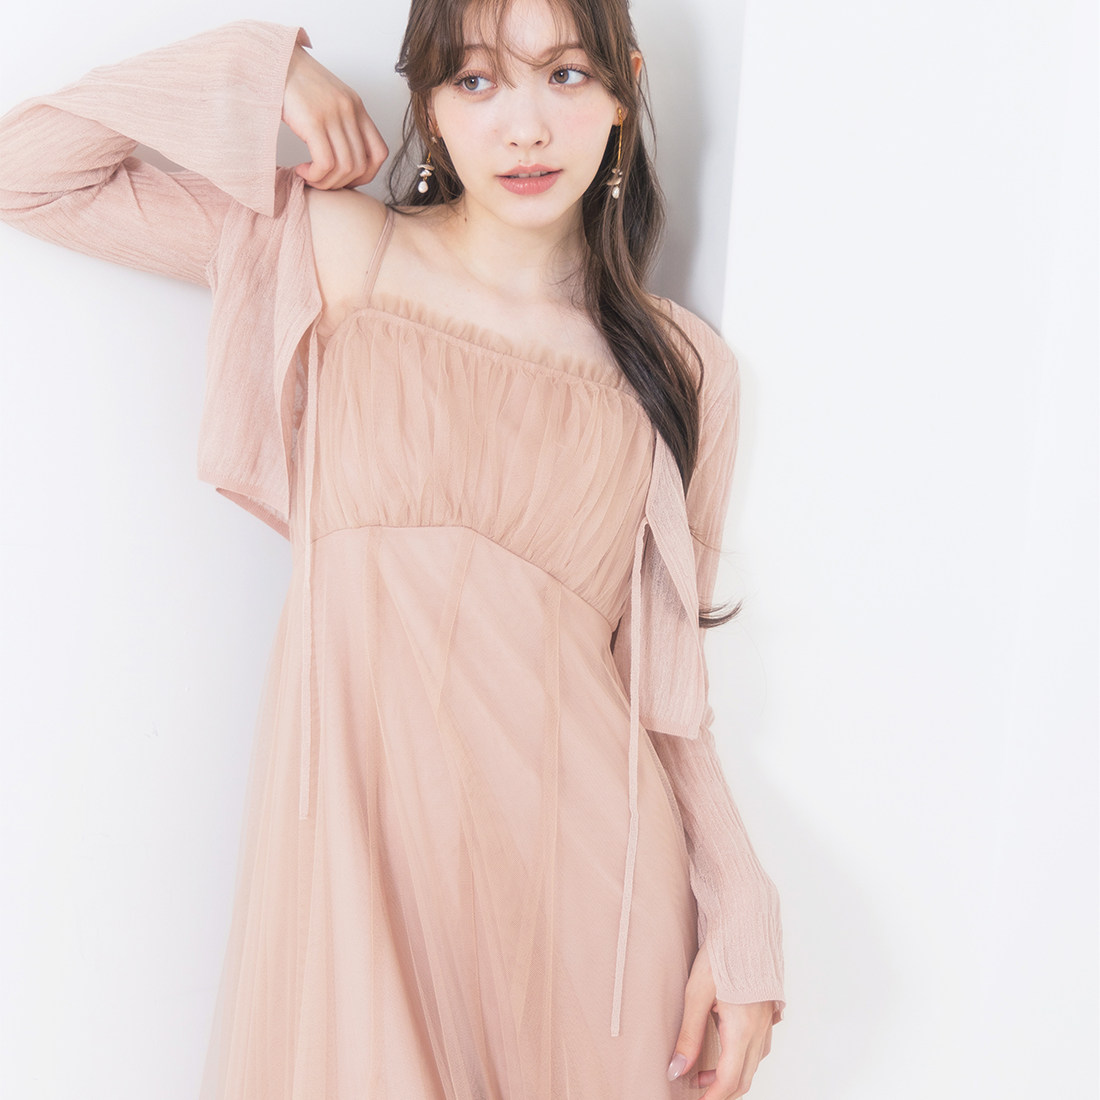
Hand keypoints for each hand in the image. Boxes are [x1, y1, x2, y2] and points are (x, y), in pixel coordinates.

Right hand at [282, 37, 388, 190]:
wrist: (273, 59)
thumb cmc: (295, 83)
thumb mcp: (327, 100)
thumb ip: (340, 123)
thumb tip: (344, 157)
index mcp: (357, 107)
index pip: (379, 153)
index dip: (366, 175)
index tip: (345, 178)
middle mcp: (350, 111)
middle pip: (361, 166)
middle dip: (341, 183)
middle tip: (322, 180)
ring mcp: (333, 115)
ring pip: (345, 168)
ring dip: (326, 182)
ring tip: (310, 176)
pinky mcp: (314, 121)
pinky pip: (326, 163)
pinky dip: (316, 175)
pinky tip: (302, 170)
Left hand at [667, 943, 774, 1098]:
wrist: (745, 924)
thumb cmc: (721, 954)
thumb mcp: (696, 994)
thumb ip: (688, 1036)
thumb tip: (677, 1069)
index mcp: (742, 1029)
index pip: (728, 1080)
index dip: (712, 1097)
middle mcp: (760, 1030)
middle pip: (743, 1078)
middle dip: (720, 1090)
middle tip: (697, 1089)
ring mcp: (767, 1021)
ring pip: (753, 1063)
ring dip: (731, 1074)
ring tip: (705, 1070)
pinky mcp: (768, 1012)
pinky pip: (760, 1047)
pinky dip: (743, 1058)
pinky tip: (728, 1048)